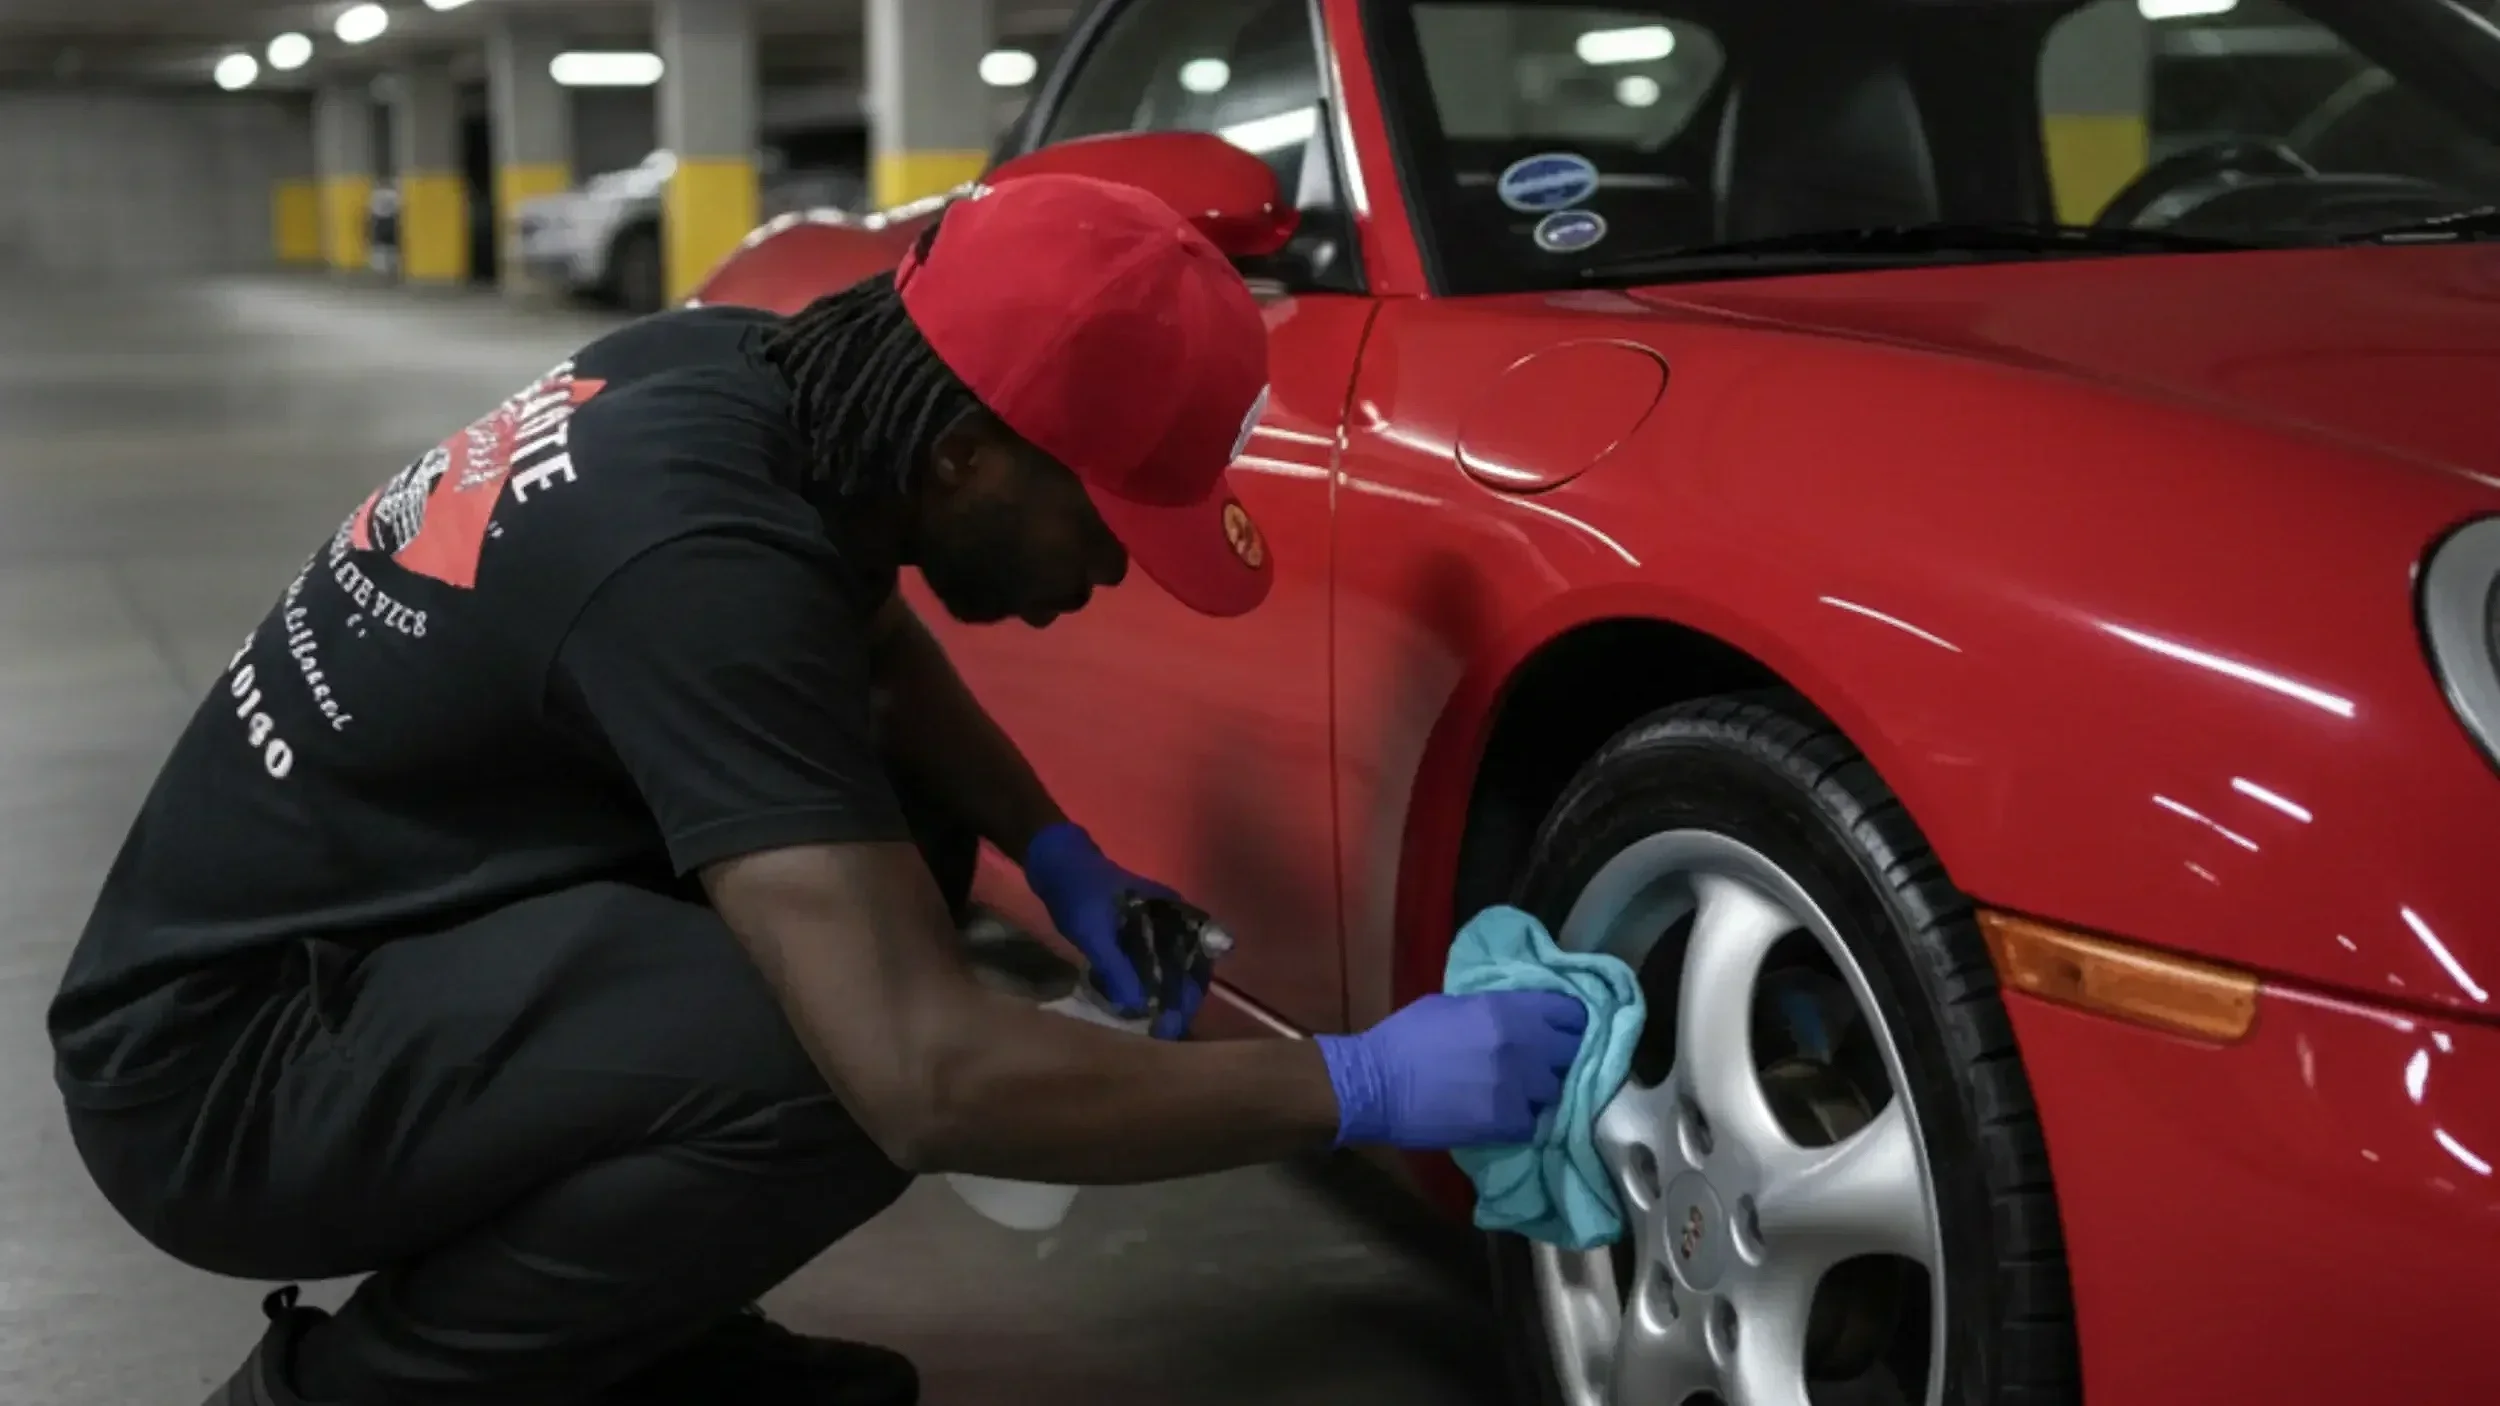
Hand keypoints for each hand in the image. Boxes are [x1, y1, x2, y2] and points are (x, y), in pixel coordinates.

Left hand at [1023, 823, 1196, 1033]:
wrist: (1056, 862)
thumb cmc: (1078, 890)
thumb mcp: (1093, 930)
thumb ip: (1114, 966)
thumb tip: (1136, 1005)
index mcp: (1173, 912)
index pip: (1199, 957)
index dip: (1191, 991)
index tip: (1176, 1021)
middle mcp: (1173, 920)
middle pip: (1190, 966)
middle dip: (1180, 1000)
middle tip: (1165, 1032)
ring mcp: (1157, 926)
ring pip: (1172, 967)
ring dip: (1167, 994)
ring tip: (1156, 1027)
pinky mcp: (1139, 934)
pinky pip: (1153, 963)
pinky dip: (1150, 984)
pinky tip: (1141, 1006)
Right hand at [1313, 991, 1588, 1149]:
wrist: (1374, 1085)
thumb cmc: (1404, 1038)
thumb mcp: (1450, 1006)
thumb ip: (1491, 1010)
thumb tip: (1515, 1016)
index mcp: (1507, 1010)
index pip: (1570, 1012)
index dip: (1570, 1022)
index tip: (1564, 1030)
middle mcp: (1522, 1045)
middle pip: (1572, 1052)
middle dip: (1562, 1058)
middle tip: (1547, 1064)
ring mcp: (1517, 1087)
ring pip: (1555, 1091)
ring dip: (1542, 1092)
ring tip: (1522, 1094)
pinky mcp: (1506, 1123)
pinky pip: (1533, 1123)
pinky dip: (1523, 1122)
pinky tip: (1504, 1118)